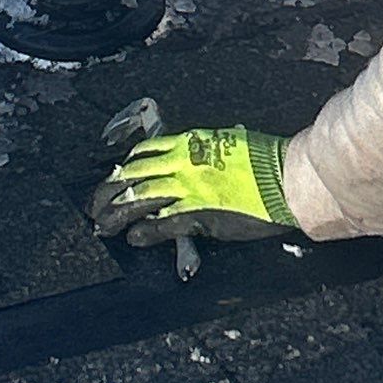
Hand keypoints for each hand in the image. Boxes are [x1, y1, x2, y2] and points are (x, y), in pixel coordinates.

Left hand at [89, 126, 298, 245]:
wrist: (288, 178)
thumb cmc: (266, 160)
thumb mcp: (228, 143)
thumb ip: (204, 151)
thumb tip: (192, 156)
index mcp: (190, 144)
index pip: (143, 154)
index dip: (123, 169)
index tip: (115, 178)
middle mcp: (182, 163)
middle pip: (132, 176)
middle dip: (108, 191)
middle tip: (95, 205)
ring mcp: (188, 190)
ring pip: (139, 200)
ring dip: (116, 214)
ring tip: (102, 225)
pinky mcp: (199, 215)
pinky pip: (162, 225)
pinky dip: (143, 232)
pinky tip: (132, 238)